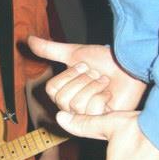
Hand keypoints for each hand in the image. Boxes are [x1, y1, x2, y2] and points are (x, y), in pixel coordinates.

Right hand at [28, 37, 146, 113]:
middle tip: (96, 74)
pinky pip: (92, 109)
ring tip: (104, 82)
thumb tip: (28, 39)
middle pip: (63, 98)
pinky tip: (110, 93)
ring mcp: (87, 116)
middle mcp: (73, 109)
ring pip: (77, 104)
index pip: (52, 89)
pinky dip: (103, 95)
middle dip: (82, 81)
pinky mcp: (101, 121)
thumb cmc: (104, 60)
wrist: (130, 64)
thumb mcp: (74, 54)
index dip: (69, 75)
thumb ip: (50, 49)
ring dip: (94, 86)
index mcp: (64, 95)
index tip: (84, 67)